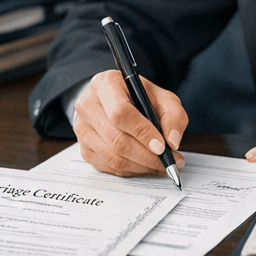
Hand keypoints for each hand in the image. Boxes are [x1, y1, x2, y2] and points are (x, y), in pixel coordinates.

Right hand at [73, 70, 187, 177]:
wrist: (116, 101)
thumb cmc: (139, 98)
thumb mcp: (162, 98)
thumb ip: (173, 116)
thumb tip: (172, 142)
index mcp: (105, 84)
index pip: (120, 113)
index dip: (142, 132)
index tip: (161, 146)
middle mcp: (88, 105)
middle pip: (116, 139)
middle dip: (146, 156)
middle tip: (167, 161)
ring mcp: (82, 128)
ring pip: (113, 157)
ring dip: (141, 166)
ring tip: (160, 164)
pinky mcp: (83, 148)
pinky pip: (108, 167)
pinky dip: (131, 170)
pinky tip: (144, 165)